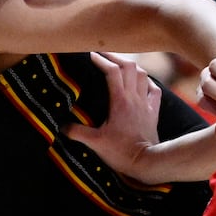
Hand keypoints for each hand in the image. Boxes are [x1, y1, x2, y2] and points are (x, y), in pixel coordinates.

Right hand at [65, 52, 160, 176]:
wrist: (147, 162)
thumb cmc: (121, 152)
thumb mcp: (95, 143)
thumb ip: (77, 132)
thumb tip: (61, 126)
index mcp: (120, 101)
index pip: (112, 72)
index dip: (101, 60)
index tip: (90, 55)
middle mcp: (134, 98)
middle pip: (129, 67)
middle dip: (115, 57)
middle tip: (103, 54)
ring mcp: (146, 104)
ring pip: (143, 74)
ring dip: (131, 66)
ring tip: (119, 63)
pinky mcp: (153, 112)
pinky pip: (154, 89)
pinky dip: (147, 81)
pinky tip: (141, 81)